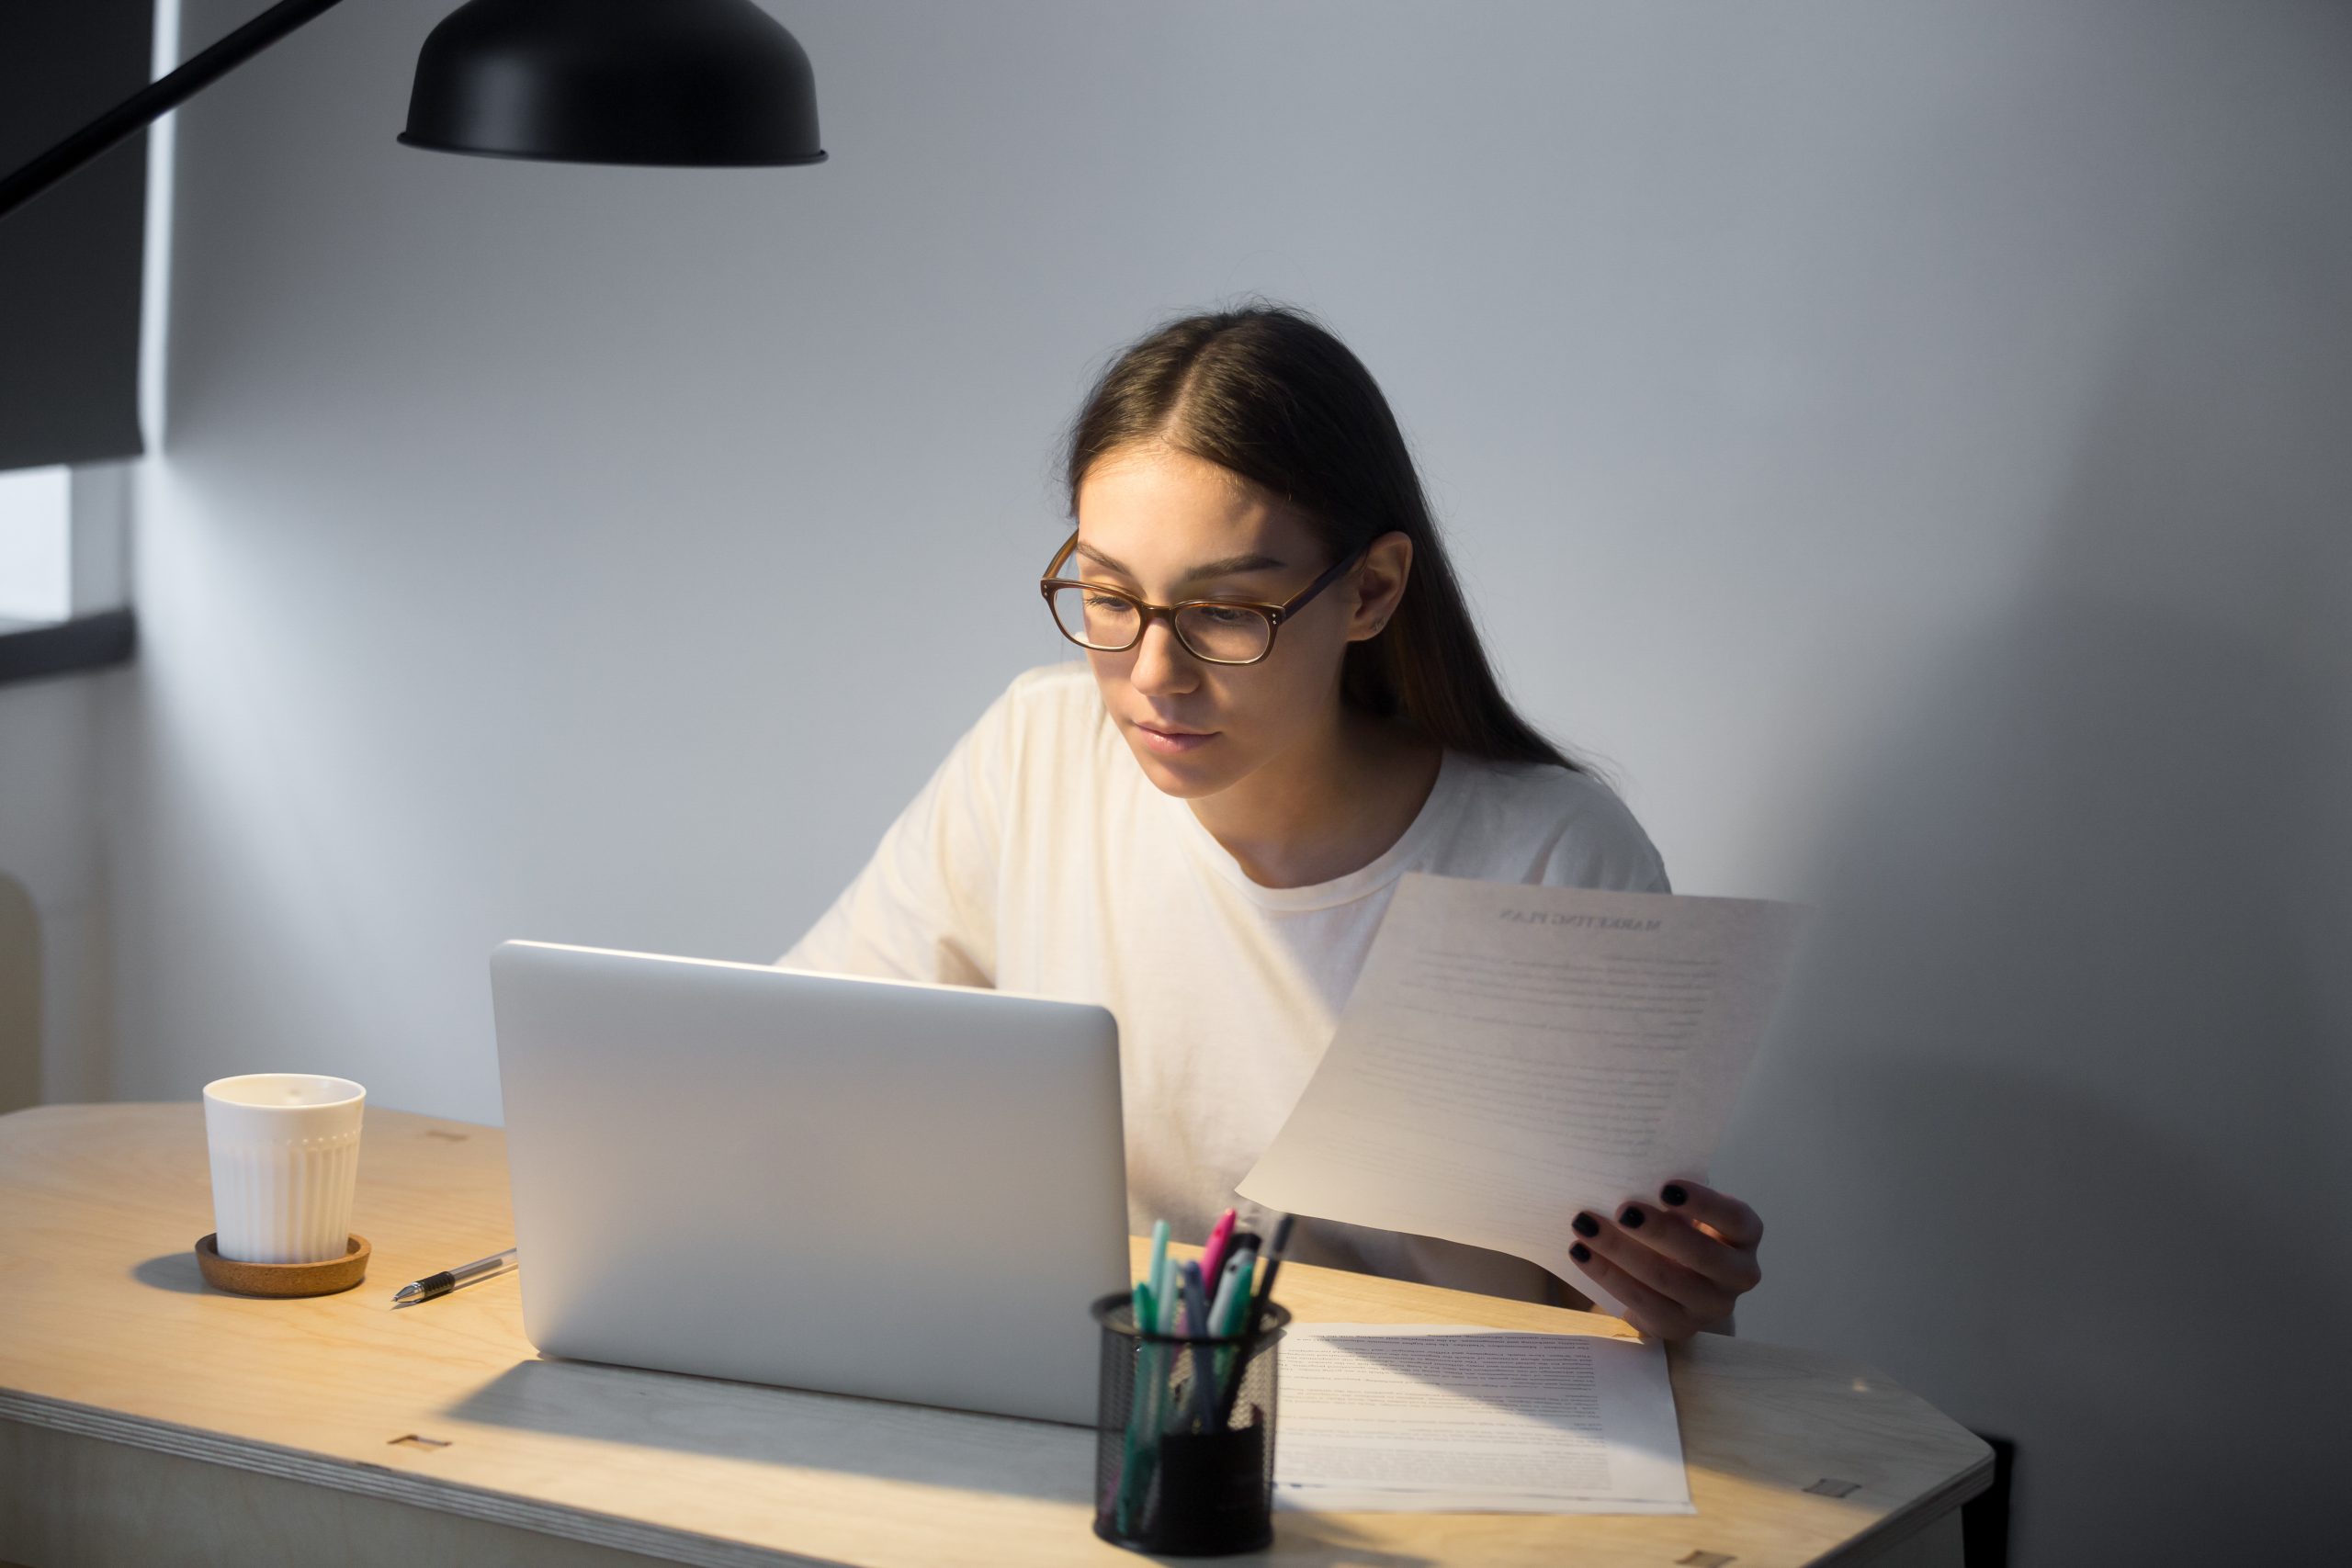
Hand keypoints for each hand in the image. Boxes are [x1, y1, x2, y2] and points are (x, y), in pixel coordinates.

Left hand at [1567, 1179, 1762, 1339]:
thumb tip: (1628, 1170)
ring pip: (1665, 1280)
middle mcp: (1739, 1274)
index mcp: (1745, 1235)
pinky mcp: (1680, 1327)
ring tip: (1585, 1225)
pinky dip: (1607, 1275)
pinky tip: (1581, 1253)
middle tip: (1622, 1210)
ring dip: (1620, 1251)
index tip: (1665, 1187)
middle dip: (1658, 1231)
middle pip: (1701, 1255)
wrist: (1678, 1286)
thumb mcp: (1685, 1211)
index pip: (1736, 1219)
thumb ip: (1671, 1197)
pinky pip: (1641, 1303)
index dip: (1704, 1203)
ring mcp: (1712, 1306)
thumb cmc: (1680, 1230)